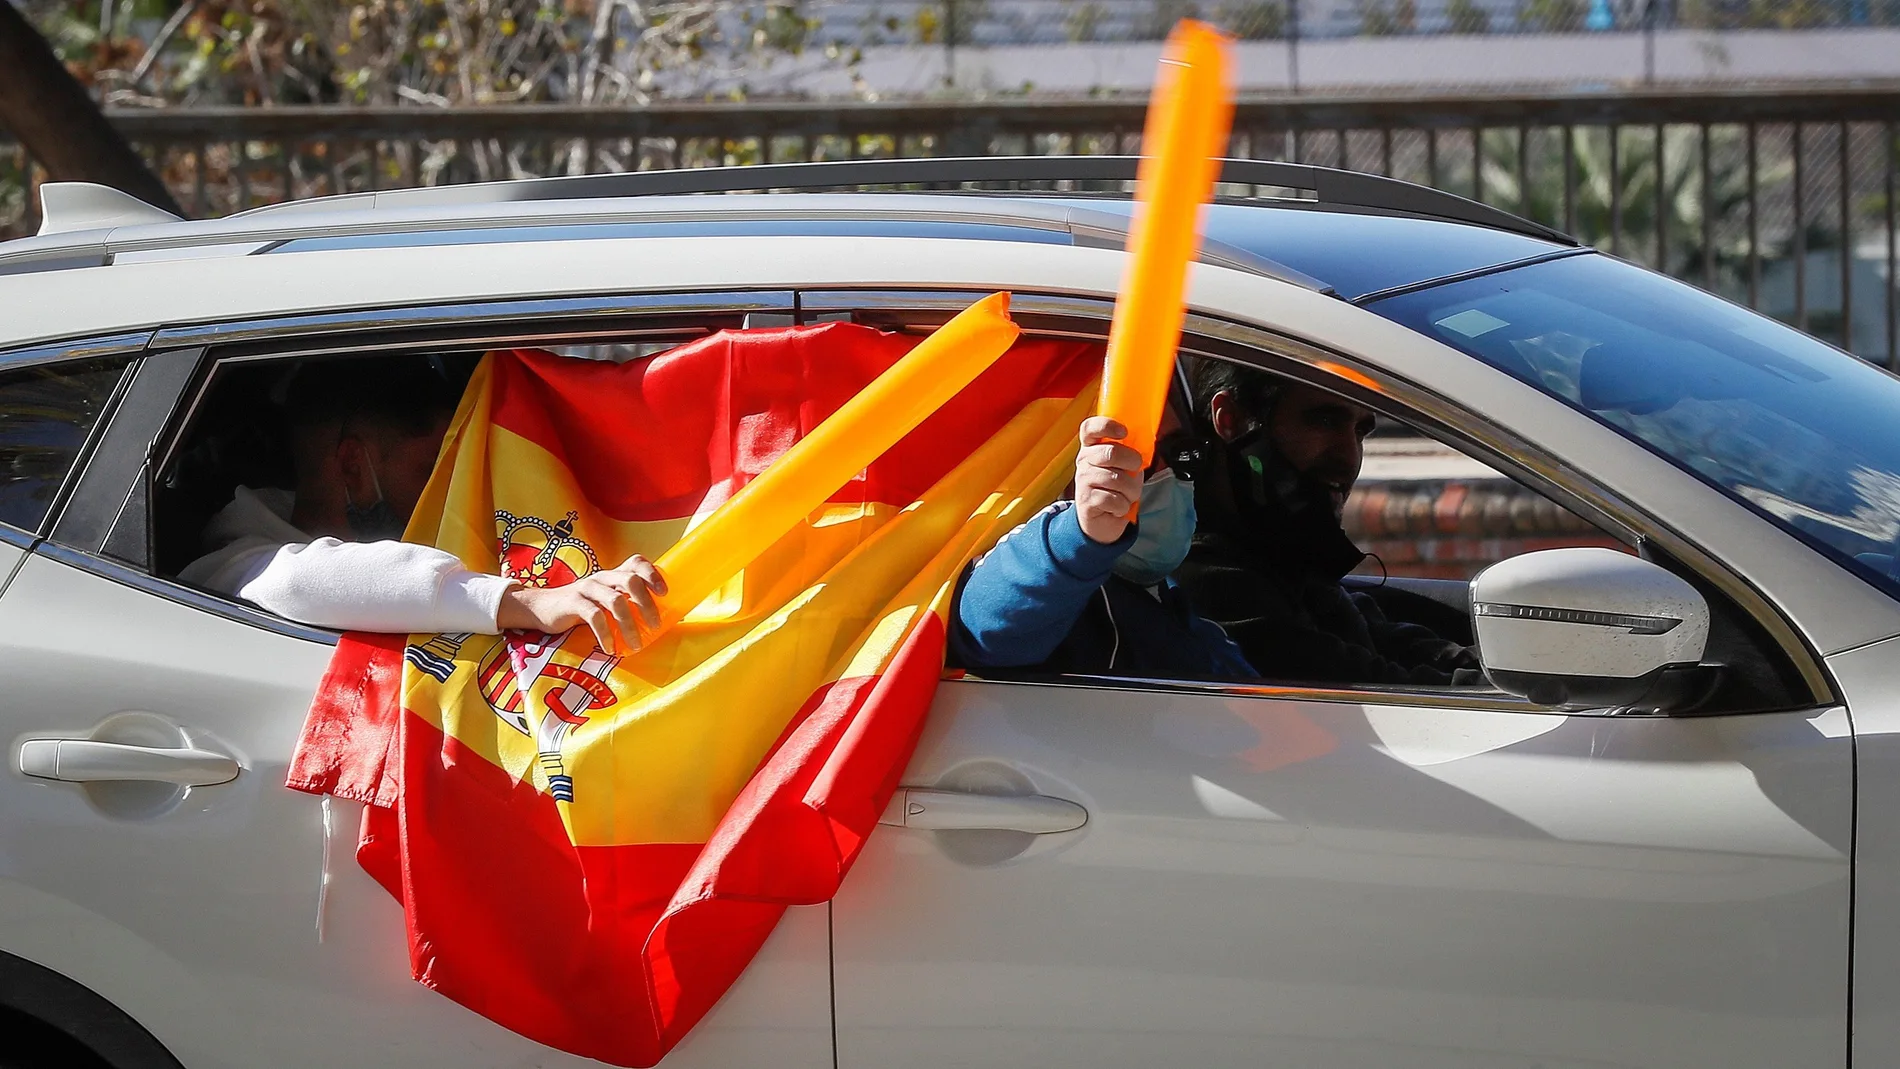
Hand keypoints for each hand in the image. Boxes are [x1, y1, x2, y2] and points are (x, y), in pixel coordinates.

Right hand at [496, 553, 668, 653]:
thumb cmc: (579, 608)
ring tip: (635, 644)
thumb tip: (656, 621)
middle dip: (646, 603)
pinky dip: (606, 634)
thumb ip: (625, 604)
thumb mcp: (603, 601)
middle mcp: (602, 577)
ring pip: (615, 601)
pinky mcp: (573, 603)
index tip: (665, 593)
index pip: (636, 562)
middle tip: (654, 626)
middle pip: (630, 581)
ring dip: (629, 625)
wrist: (540, 608)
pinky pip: (595, 617)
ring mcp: (587, 588)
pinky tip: (610, 648)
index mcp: (612, 575)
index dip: (653, 574)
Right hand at [1074, 417, 1144, 544]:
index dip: (1106, 425)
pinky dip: (1123, 506)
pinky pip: (1114, 500)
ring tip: (1126, 495)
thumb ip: (1129, 454)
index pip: (1090, 428)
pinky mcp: (1086, 500)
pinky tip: (1117, 507)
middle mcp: (1084, 461)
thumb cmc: (1115, 489)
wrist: (1102, 520)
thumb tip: (1144, 447)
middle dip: (1132, 462)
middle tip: (1135, 471)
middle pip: (1110, 452)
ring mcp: (1083, 480)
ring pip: (1116, 479)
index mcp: (1092, 447)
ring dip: (1130, 491)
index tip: (1123, 432)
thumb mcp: (1124, 467)